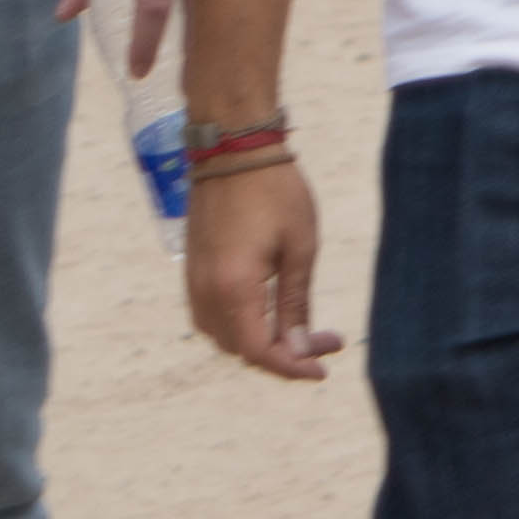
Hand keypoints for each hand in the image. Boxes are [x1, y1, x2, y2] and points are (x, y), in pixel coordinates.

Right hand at [186, 157, 335, 380]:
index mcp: (234, 288)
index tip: (323, 370)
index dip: (292, 367)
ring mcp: (194, 282)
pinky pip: (212, 316)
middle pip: (241, 349)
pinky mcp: (193, 271)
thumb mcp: (299, 248)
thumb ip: (295, 303)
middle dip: (284, 353)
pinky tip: (272, 311)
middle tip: (326, 340)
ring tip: (302, 329)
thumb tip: (298, 349)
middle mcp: (206, 292)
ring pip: (224, 337)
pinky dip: (241, 325)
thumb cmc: (275, 191)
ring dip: (260, 341)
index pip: (259, 351)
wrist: (233, 149)